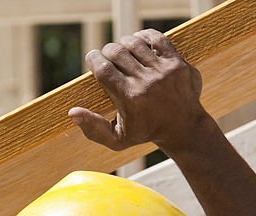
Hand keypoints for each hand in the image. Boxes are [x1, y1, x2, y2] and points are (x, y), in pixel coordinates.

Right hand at [69, 29, 209, 151]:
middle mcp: (147, 83)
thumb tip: (72, 112)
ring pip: (136, 43)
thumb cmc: (145, 132)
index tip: (91, 59)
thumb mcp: (117, 139)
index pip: (104, 69)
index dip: (93, 59)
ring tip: (121, 51)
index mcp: (130, 98)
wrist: (183, 128)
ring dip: (123, 43)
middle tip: (106, 58)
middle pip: (117, 52)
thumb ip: (93, 128)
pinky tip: (138, 42)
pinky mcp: (177, 63)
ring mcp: (164, 71)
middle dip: (107, 51)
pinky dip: (144, 36)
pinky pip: (158, 39)